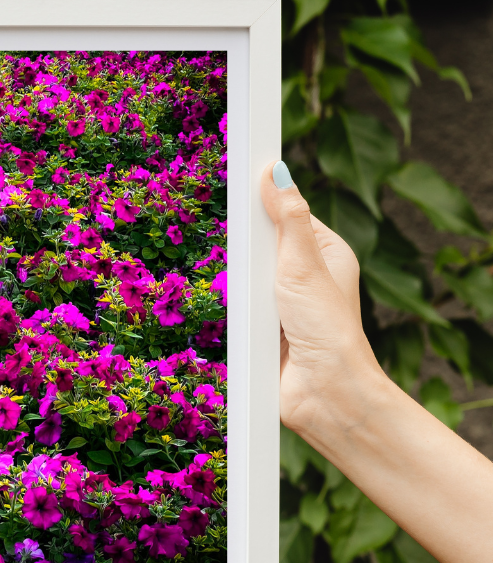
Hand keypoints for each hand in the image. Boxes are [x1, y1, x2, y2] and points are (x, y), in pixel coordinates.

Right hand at [259, 161, 384, 433]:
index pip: (287, 212)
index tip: (242, 176)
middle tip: (249, 253)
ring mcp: (283, 300)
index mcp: (327, 252)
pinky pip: (237, 302)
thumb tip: (277, 171)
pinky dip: (235, 305)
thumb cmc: (327, 328)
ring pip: (245, 272)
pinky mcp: (263, 324)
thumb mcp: (304, 263)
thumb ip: (288, 216)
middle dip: (248, 247)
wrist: (321, 390)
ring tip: (249, 291)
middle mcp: (306, 274)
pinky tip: (238, 309)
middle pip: (261, 242)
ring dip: (240, 280)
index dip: (265, 200)